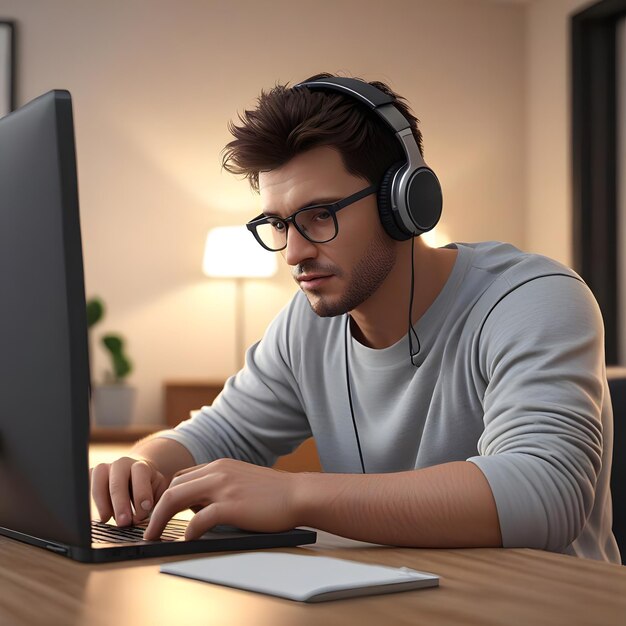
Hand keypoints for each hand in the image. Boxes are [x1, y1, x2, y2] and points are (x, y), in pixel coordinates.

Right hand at [90, 456, 168, 525]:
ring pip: (98, 481)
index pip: (140, 473)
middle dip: (120, 504)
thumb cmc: (149, 487)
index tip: (143, 513)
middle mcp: (122, 464)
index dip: (141, 493)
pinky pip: (86, 484)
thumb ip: (154, 502)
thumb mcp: (158, 491)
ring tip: (107, 519)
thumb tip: (149, 521)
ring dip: (102, 502)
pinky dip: (90, 500)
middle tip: (124, 523)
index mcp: (141, 466)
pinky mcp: (92, 475)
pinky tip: (99, 514)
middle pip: (117, 481)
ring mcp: (105, 468)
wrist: (137, 474)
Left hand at [143, 458, 299, 540]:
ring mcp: (223, 487)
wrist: (298, 494)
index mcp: (219, 465)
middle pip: (172, 487)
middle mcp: (217, 472)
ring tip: (154, 536)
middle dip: (155, 509)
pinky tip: (186, 540)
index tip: (158, 513)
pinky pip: (199, 519)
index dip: (165, 496)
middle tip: (149, 529)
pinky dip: (187, 532)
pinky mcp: (231, 505)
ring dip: (160, 519)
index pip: (181, 477)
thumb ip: (219, 486)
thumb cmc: (273, 493)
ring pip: (176, 498)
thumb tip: (199, 507)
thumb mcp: (241, 480)